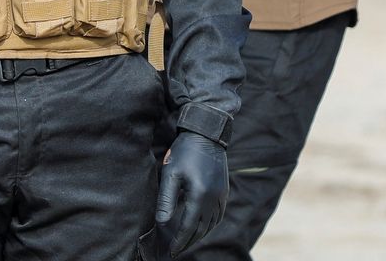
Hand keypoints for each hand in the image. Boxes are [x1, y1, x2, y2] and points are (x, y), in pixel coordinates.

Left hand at [156, 131, 228, 254]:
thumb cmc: (183, 153)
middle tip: (178, 250)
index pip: (189, 227)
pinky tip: (202, 226)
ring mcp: (221, 196)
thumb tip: (161, 222)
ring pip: (212, 224)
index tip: (172, 252)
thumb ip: (166, 199)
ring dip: (200, 234)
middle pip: (202, 229)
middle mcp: (213, 199)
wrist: (205, 135)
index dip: (180, 241)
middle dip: (189, 241)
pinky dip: (209, 224)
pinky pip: (218, 215)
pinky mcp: (224, 191)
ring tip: (187, 241)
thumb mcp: (170, 174)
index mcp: (199, 196)